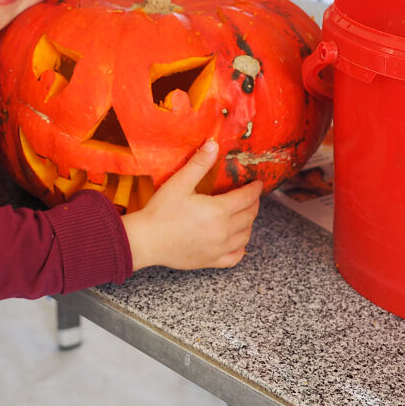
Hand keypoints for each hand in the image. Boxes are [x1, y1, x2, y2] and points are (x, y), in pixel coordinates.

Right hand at [122, 140, 260, 270]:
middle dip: (254, 204)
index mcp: (219, 211)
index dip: (255, 189)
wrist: (146, 241)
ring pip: (245, 236)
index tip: (258, 184)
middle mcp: (223, 231)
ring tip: (245, 215)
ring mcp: (219, 249)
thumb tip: (213, 144)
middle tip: (252, 197)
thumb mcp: (179, 183)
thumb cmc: (160, 212)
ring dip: (249, 224)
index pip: (246, 198)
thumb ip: (199, 164)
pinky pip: (235, 257)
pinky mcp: (211, 261)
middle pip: (249, 216)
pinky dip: (241, 248)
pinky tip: (237, 241)